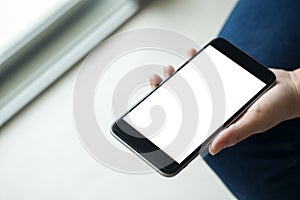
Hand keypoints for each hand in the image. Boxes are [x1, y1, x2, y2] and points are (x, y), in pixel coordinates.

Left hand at [149, 49, 299, 154]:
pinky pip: (206, 72)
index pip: (189, 120)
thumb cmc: (274, 108)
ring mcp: (218, 95)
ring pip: (193, 86)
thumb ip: (235, 132)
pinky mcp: (223, 82)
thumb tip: (213, 147)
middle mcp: (215, 109)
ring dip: (179, 77)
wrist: (289, 88)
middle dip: (169, 91)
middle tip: (157, 81)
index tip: (156, 104)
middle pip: (186, 100)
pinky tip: (190, 56)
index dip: (171, 113)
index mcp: (218, 122)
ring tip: (169, 69)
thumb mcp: (255, 121)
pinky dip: (197, 63)